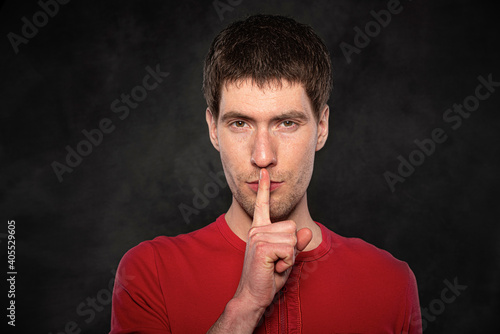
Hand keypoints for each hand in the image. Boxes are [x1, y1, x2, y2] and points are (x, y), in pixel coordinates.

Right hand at [233, 168, 311, 311]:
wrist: (252, 295)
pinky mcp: (262, 247)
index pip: (262, 205)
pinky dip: (287, 262)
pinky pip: (289, 249)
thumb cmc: (268, 277)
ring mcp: (257, 236)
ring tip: (275, 264)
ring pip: (292, 238)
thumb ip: (296, 244)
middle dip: (292, 247)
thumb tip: (306, 230)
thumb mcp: (286, 258)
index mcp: (259, 229)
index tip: (264, 172)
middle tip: (277, 261)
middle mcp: (256, 229)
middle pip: (292, 227)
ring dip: (289, 256)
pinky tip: (273, 268)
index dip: (264, 188)